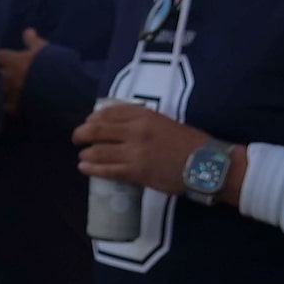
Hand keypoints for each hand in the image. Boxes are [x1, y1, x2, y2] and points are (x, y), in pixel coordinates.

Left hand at [0, 27, 47, 115]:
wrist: (65, 90)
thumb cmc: (55, 66)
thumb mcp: (45, 50)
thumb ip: (33, 41)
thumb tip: (28, 30)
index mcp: (14, 62)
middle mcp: (8, 78)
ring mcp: (11, 94)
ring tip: (1, 87)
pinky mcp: (16, 108)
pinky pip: (6, 106)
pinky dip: (7, 104)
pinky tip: (9, 103)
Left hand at [74, 103, 232, 200]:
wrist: (207, 164)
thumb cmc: (191, 144)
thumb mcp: (166, 123)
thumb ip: (144, 123)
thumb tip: (122, 128)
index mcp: (145, 115)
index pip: (109, 112)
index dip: (93, 118)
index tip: (89, 122)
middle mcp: (136, 130)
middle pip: (97, 129)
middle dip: (81, 134)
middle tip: (77, 139)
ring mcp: (134, 152)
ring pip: (98, 150)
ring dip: (85, 153)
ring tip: (82, 156)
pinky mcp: (136, 172)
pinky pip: (107, 170)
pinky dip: (92, 169)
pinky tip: (84, 168)